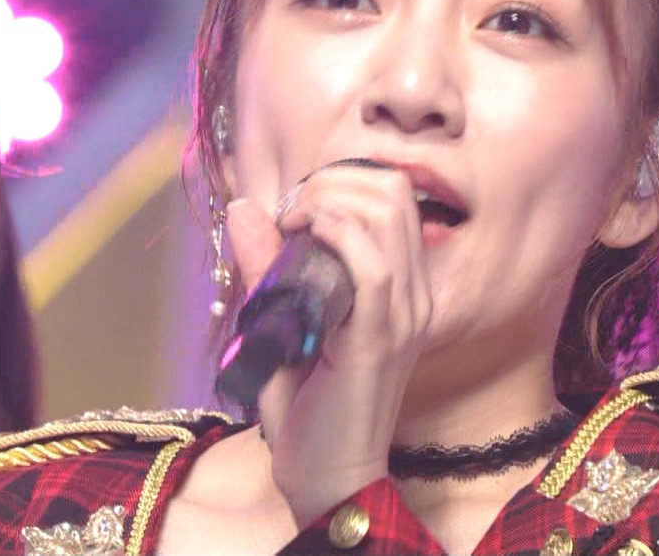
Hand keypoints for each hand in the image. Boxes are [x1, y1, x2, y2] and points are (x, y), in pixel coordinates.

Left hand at [225, 165, 432, 526]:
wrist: (327, 479)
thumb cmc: (308, 410)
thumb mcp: (283, 322)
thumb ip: (268, 265)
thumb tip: (244, 207)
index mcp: (403, 287)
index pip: (393, 194)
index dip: (340, 178)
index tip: (293, 209)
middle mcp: (414, 294)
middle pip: (393, 188)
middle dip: (333, 178)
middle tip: (290, 215)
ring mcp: (404, 315)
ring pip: (387, 211)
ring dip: (330, 199)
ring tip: (293, 227)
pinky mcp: (380, 339)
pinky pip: (372, 263)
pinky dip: (335, 233)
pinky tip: (302, 241)